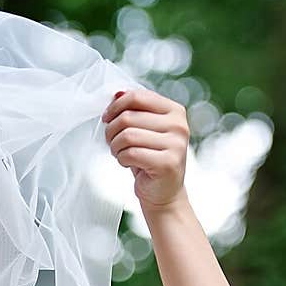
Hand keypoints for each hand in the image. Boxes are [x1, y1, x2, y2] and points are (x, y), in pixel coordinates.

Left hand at [101, 87, 189, 210]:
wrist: (163, 192)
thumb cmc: (150, 158)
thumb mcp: (143, 130)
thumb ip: (133, 110)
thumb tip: (117, 93)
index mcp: (174, 110)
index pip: (137, 97)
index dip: (116, 107)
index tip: (107, 119)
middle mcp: (179, 125)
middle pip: (128, 117)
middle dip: (112, 131)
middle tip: (111, 142)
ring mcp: (176, 144)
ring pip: (127, 136)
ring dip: (115, 147)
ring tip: (119, 153)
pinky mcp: (168, 163)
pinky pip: (131, 154)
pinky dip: (122, 159)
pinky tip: (127, 163)